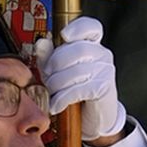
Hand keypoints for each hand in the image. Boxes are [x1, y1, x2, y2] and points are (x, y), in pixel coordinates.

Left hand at [38, 15, 125, 145]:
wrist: (92, 119)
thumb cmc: (75, 92)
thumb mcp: (58, 71)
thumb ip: (49, 56)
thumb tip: (41, 42)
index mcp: (92, 45)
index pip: (90, 27)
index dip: (77, 28)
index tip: (64, 36)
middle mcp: (102, 54)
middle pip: (75, 49)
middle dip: (55, 65)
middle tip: (48, 78)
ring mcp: (105, 70)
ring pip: (74, 71)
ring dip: (56, 85)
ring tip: (53, 94)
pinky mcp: (103, 88)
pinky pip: (78, 89)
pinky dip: (63, 99)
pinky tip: (57, 105)